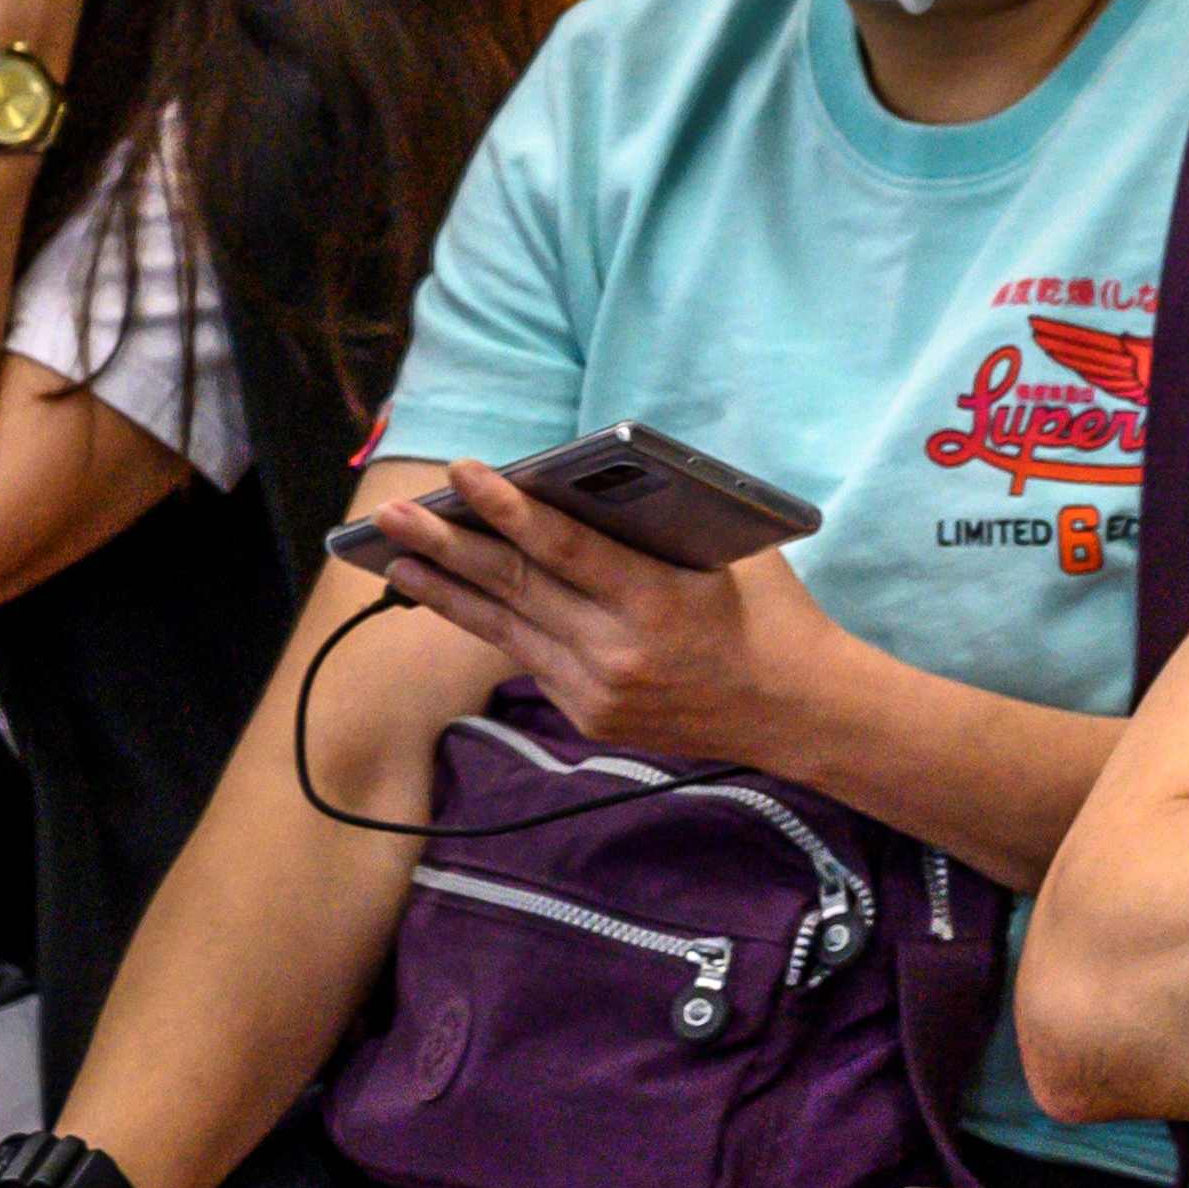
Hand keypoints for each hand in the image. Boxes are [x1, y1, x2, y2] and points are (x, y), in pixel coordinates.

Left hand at [359, 464, 854, 767]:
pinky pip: (527, 656)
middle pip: (515, 587)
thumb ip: (659, 528)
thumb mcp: (728, 554)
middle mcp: (619, 653)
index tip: (463, 471)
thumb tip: (578, 486)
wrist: (795, 709)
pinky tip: (453, 594)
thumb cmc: (768, 613)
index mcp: (658, 602)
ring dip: (445, 587)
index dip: (509, 508)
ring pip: (504, 627)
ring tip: (394, 554)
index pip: (566, 548)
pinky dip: (489, 621)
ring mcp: (597, 691)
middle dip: (447, 544)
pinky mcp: (588, 715)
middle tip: (393, 511)